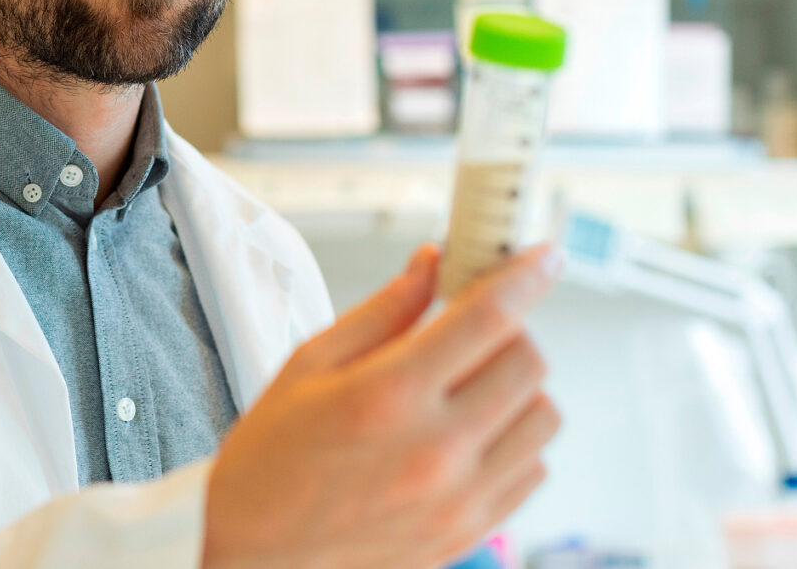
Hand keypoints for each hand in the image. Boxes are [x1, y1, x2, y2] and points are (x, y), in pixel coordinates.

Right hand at [203, 243, 563, 568]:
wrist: (253, 554)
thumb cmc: (269, 459)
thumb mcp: (308, 364)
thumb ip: (383, 311)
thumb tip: (432, 264)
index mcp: (388, 396)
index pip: (488, 318)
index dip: (524, 275)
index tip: (542, 257)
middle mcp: (435, 450)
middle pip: (529, 363)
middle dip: (509, 330)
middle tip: (471, 328)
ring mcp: (460, 499)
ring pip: (543, 417)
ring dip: (517, 387)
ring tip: (467, 385)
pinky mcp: (469, 533)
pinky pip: (532, 470)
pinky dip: (514, 440)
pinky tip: (469, 432)